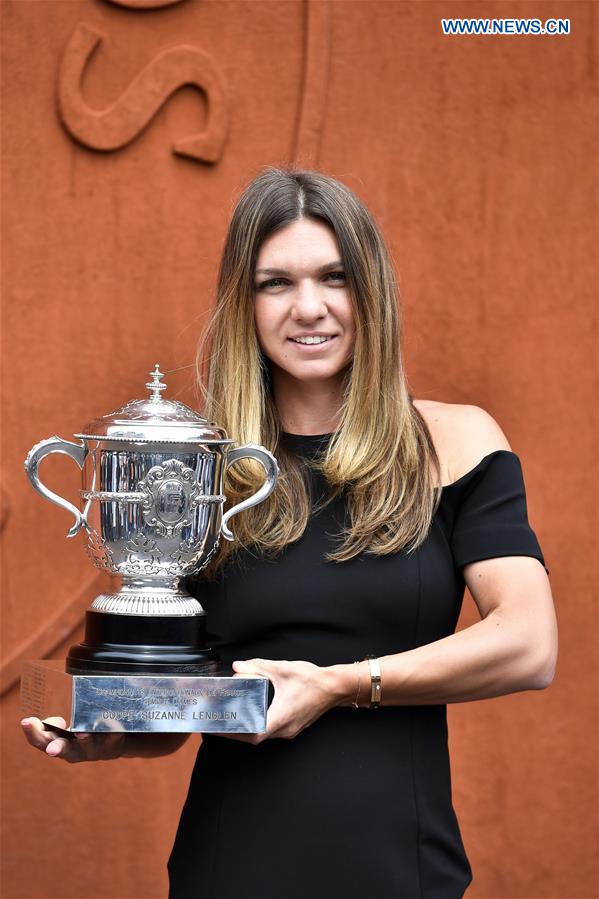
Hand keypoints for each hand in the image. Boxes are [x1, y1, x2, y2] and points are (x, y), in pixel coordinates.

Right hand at [21, 716, 126, 763]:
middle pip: (63, 749)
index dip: (32, 733)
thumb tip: (52, 721)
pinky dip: (112, 733)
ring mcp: (93, 749)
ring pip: (88, 745)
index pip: (41, 741)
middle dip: (57, 748)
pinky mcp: (112, 745)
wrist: (112, 743)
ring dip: (84, 740)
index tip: (26, 721)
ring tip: (82, 733)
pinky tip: (113, 727)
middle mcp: (74, 750)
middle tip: (51, 750)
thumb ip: (55, 724)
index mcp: (58, 744)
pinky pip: (113, 738)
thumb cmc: (81, 731)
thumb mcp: (65, 728)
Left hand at [219, 658, 341, 744]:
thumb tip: (238, 667)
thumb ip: (258, 667)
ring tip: (231, 720)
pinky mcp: (292, 727)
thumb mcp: (282, 669)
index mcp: (282, 717)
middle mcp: (285, 728)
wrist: (335, 687)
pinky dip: (258, 725)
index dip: (234, 733)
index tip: (219, 728)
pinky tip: (251, 716)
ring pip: (262, 735)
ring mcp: (290, 730)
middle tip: (219, 723)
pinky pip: (271, 730)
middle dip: (235, 732)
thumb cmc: (313, 681)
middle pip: (254, 737)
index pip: (253, 734)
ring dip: (246, 730)